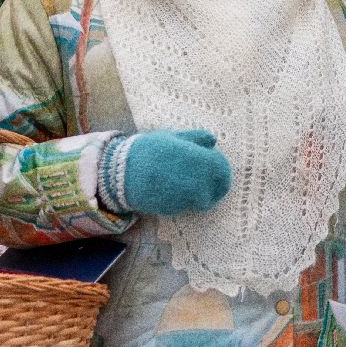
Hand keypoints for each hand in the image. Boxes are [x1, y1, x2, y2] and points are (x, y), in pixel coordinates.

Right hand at [105, 129, 230, 215]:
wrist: (122, 172)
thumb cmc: (149, 150)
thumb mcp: (173, 137)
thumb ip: (196, 138)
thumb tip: (213, 140)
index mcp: (198, 160)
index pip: (222, 168)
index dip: (221, 167)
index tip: (215, 164)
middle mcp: (196, 181)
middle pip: (219, 187)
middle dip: (217, 183)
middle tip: (209, 178)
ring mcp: (186, 197)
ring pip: (205, 199)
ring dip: (204, 192)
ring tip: (191, 182)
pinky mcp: (174, 208)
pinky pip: (189, 204)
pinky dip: (187, 199)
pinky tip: (175, 189)